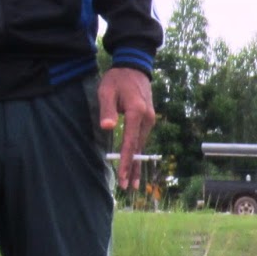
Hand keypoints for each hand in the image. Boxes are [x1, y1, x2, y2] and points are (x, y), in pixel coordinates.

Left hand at [97, 66, 155, 189]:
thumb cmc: (117, 79)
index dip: (125, 160)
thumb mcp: (106, 90)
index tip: (121, 175)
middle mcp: (147, 119)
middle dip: (132, 168)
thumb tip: (107, 128)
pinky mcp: (147, 121)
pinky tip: (134, 164)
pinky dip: (137, 153)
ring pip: (141, 146)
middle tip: (128, 187)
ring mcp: (149, 120)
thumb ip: (107, 109)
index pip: (130, 141)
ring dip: (136, 164)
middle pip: (138, 148)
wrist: (135, 68)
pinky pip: (141, 140)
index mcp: (137, 112)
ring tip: (132, 181)